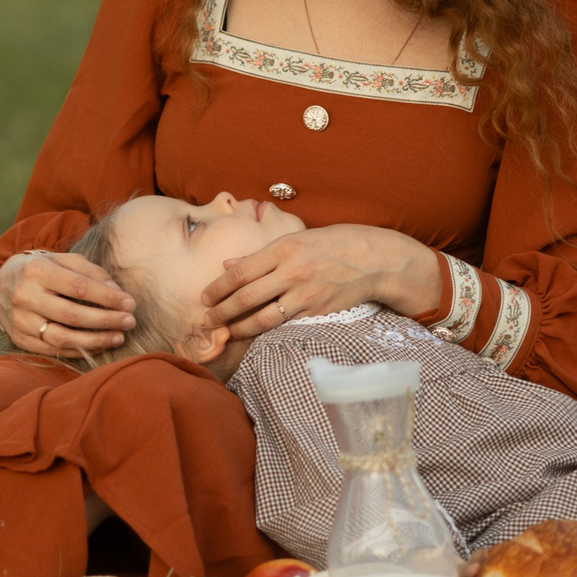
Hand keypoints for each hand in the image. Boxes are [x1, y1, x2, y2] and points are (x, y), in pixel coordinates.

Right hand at [0, 249, 137, 355]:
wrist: (2, 282)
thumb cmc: (42, 269)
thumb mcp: (63, 260)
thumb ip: (91, 272)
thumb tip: (118, 292)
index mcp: (37, 271)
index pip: (78, 287)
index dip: (107, 297)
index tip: (130, 303)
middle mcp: (25, 296)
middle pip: (71, 314)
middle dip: (105, 320)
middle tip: (130, 322)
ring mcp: (20, 320)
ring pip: (62, 338)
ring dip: (95, 340)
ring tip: (118, 337)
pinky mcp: (19, 339)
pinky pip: (53, 350)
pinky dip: (79, 350)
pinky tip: (98, 346)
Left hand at [197, 223, 443, 341]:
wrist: (371, 259)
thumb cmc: (330, 244)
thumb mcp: (295, 239)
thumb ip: (260, 255)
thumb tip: (227, 266)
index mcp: (283, 248)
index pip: (241, 271)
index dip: (218, 287)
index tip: (204, 296)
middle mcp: (293, 271)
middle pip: (247, 297)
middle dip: (222, 311)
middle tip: (207, 319)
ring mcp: (306, 294)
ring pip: (264, 317)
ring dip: (240, 327)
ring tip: (227, 332)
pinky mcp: (318, 312)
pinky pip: (286, 326)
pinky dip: (268, 333)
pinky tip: (255, 337)